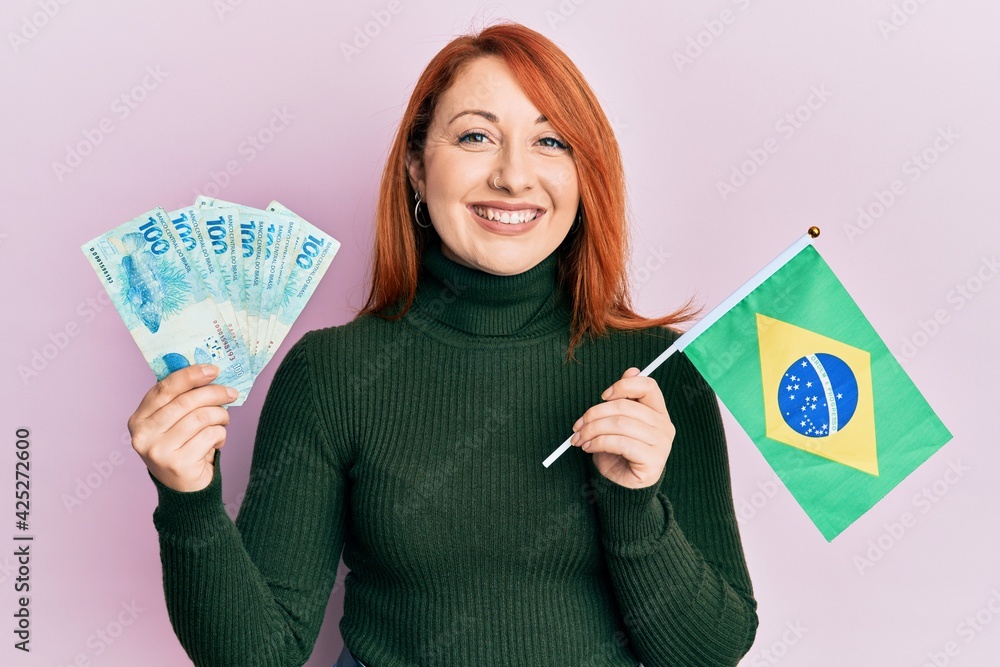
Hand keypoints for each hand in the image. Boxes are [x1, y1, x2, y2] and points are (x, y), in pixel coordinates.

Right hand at [128, 364, 236, 491]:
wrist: (184, 491)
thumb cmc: (182, 448)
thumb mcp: (173, 424)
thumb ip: (180, 401)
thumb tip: (209, 372)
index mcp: (138, 420)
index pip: (164, 388)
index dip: (190, 375)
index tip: (213, 369)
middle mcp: (143, 435)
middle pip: (186, 401)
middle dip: (214, 393)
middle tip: (231, 393)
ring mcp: (159, 451)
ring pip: (201, 417)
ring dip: (220, 416)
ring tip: (223, 421)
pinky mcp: (178, 464)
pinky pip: (210, 435)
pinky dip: (221, 435)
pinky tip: (217, 442)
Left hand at [570, 367, 674, 488]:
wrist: (623, 486)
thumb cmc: (619, 452)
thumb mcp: (617, 422)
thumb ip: (623, 400)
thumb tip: (631, 370)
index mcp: (658, 411)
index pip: (648, 386)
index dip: (623, 386)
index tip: (603, 396)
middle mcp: (663, 425)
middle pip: (626, 407)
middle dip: (595, 414)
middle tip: (577, 425)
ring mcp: (661, 443)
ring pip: (620, 424)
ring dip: (592, 430)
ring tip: (579, 438)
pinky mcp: (653, 460)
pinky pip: (621, 443)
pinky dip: (599, 443)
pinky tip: (589, 448)